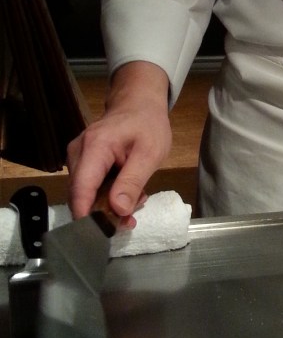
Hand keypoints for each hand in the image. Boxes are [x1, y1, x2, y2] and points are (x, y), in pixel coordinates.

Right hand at [67, 61, 172, 226]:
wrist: (139, 104)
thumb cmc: (148, 124)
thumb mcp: (150, 154)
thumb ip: (132, 182)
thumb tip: (118, 210)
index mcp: (95, 147)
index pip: (81, 189)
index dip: (87, 215)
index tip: (102, 233)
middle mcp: (78, 153)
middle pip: (82, 195)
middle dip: (105, 212)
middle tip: (132, 218)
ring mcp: (77, 157)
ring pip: (86, 194)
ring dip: (109, 204)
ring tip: (136, 199)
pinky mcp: (81, 162)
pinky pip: (89, 187)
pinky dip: (108, 194)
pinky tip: (128, 191)